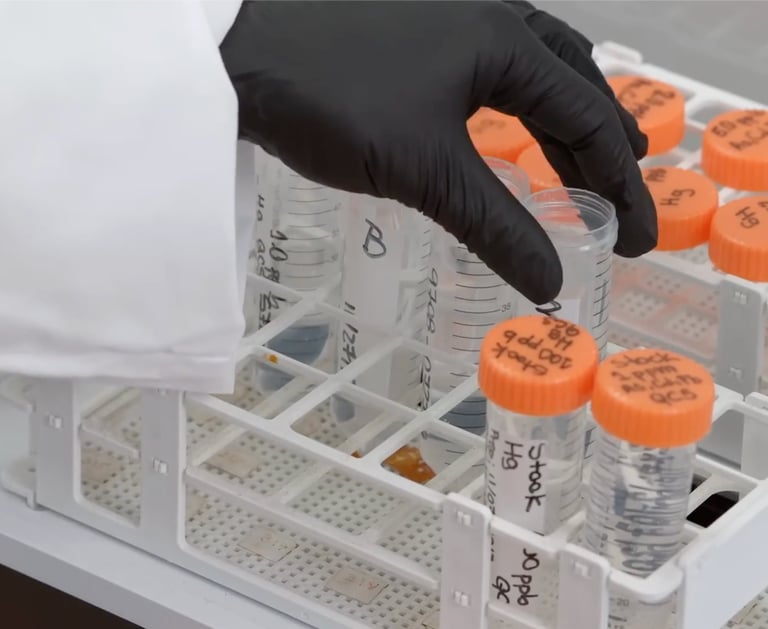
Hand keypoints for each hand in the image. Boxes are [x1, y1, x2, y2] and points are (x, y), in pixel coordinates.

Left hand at [220, 0, 656, 303]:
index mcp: (503, 39)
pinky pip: (487, 67)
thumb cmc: (330, 96)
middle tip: (618, 200)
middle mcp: (488, 13)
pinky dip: (511, 105)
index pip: (587, 117)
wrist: (233, 46)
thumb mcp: (423, 169)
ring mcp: (447, 15)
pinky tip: (499, 128)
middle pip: (570, 83)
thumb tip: (551, 280)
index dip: (619, 182)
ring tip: (574, 166)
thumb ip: (495, 223)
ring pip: (530, 68)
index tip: (637, 237)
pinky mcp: (412, 28)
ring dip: (559, 120)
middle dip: (600, 146)